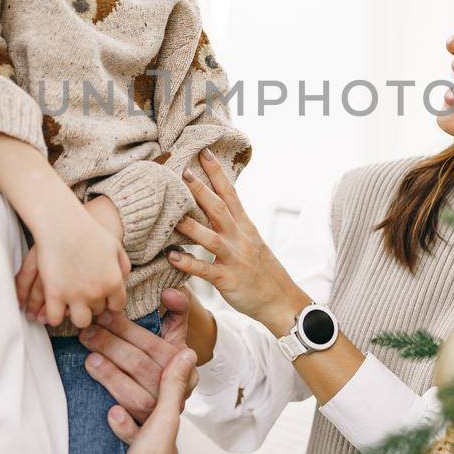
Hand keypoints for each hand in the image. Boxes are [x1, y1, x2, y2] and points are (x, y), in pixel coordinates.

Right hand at [13, 201, 128, 328]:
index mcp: (113, 281)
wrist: (62, 222)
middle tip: (84, 298)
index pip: (116, 306)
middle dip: (92, 306)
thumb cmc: (88, 231)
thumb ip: (123, 267)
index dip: (108, 303)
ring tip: (71, 306)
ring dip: (76, 314)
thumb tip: (123, 283)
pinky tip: (53, 308)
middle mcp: (97, 292)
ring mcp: (75, 295)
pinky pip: (55, 318)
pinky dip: (54, 316)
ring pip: (80, 322)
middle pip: (98, 313)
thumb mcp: (115, 247)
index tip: (101, 299)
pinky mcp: (54, 294)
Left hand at [82, 288, 194, 422]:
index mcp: (184, 367)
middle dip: (112, 347)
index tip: (104, 315)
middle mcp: (175, 394)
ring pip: (137, 398)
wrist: (168, 413)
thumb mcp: (176, 338)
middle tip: (86, 333)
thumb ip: (177, 312)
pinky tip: (111, 414)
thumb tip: (170, 291)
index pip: (155, 346)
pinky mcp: (145, 440)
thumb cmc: (167, 366)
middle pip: (142, 368)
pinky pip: (135, 434)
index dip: (128, 330)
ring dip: (113, 379)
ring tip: (89, 360)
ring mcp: (161, 418)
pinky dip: (124, 426)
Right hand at [90, 347, 195, 453]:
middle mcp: (164, 433)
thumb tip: (188, 352)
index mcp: (173, 420)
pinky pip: (125, 434)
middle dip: (128, 378)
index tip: (133, 345)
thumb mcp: (164, 420)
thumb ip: (172, 388)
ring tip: (105, 381)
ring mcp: (149, 448)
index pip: (163, 382)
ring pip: (134, 412)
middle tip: (108, 359)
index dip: (152, 362)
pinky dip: (118, 423)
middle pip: (145, 396)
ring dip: (119, 395)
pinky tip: (109, 414)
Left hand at [171, 149, 308, 336]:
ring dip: (191, 225)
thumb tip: (214, 207)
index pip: (231, 193)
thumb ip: (233, 224)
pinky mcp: (227, 279)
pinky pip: (205, 270)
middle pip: (219, 209)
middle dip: (201, 190)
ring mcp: (234, 258)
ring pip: (211, 238)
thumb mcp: (251, 241)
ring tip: (172, 214)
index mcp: (245, 227)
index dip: (217, 173)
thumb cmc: (262, 271)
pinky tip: (171, 256)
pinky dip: (188, 263)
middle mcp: (240, 238)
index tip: (204, 152)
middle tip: (183, 171)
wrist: (281, 301)